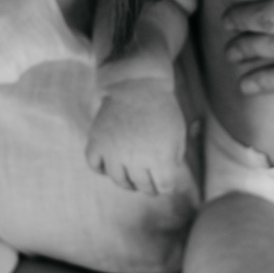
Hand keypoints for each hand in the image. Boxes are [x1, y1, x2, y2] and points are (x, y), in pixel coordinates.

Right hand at [85, 79, 186, 194]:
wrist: (137, 84)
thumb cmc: (161, 110)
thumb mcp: (178, 135)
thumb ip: (173, 160)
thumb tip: (164, 181)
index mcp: (160, 157)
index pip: (165, 188)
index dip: (167, 186)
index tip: (165, 180)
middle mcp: (136, 158)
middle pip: (143, 186)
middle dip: (150, 185)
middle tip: (150, 177)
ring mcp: (113, 152)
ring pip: (120, 181)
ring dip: (128, 182)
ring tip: (133, 174)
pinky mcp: (97, 142)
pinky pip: (95, 166)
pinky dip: (102, 168)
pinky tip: (112, 161)